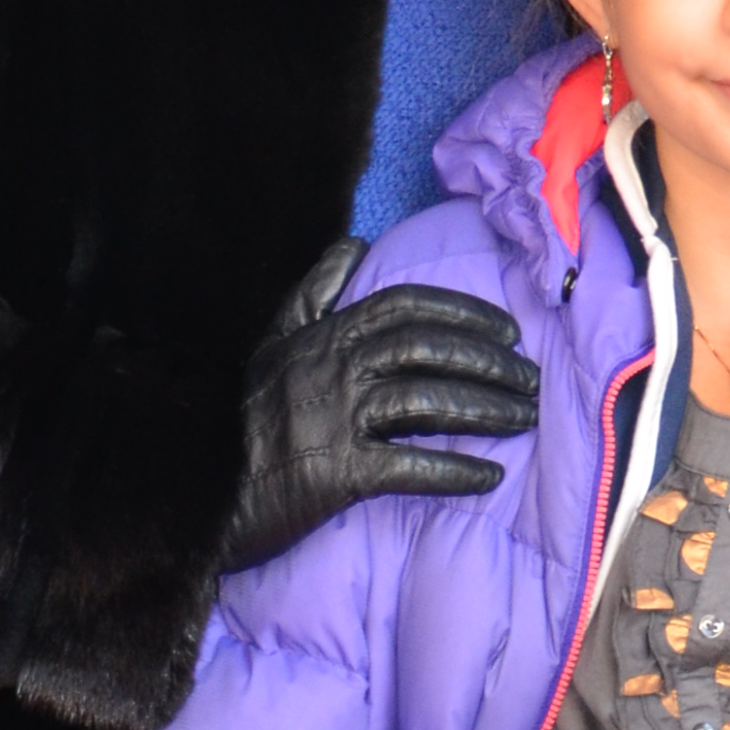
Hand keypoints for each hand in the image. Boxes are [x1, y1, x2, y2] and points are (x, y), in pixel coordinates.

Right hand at [214, 240, 538, 579]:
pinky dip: (456, 470)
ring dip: (487, 409)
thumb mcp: (273, 340)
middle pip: (429, 350)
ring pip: (430, 401)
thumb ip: (315, 292)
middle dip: (489, 362)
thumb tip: (354, 243)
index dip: (464, 314)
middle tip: (531, 379)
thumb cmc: (242, 415)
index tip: (506, 330)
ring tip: (525, 419)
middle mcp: (334, 368)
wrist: (199, 485)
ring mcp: (337, 419)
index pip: (406, 307)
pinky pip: (412, 466)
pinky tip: (490, 475)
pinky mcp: (339, 472)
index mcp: (324, 335)